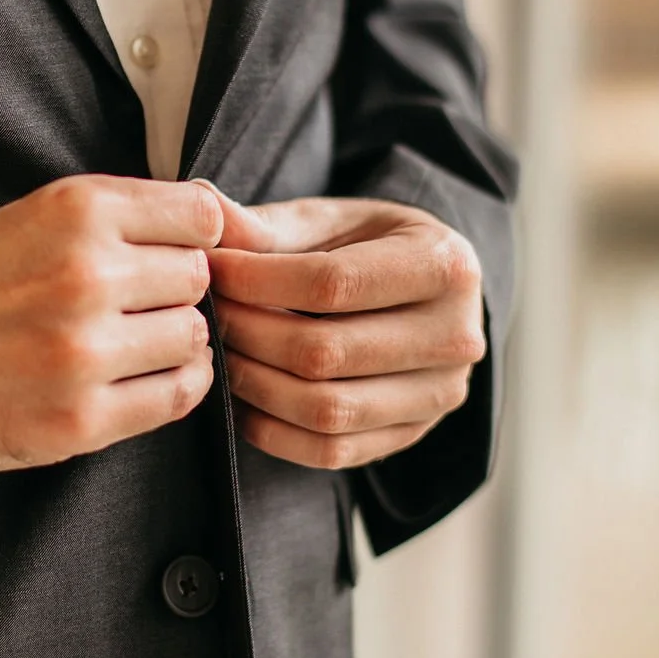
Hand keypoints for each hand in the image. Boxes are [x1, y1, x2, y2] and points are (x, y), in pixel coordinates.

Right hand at [0, 175, 222, 472]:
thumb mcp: (32, 215)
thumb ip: (115, 218)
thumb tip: (207, 229)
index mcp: (76, 212)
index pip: (202, 216)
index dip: (195, 238)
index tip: (176, 253)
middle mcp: (86, 275)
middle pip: (200, 279)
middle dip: (176, 291)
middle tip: (140, 305)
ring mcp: (85, 352)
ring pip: (193, 337)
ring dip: (173, 342)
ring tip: (133, 344)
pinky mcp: (79, 421)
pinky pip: (176, 396)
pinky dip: (174, 387)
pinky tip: (143, 379)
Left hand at [203, 191, 484, 468]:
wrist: (423, 293)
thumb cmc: (368, 246)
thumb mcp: (328, 221)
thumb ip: (266, 224)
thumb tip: (202, 206)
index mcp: (444, 264)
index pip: (332, 283)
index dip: (257, 281)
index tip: (212, 273)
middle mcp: (456, 335)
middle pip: (326, 352)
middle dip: (248, 334)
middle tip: (207, 316)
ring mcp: (440, 394)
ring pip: (326, 410)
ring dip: (255, 385)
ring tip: (221, 354)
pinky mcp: (414, 435)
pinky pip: (331, 451)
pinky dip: (273, 431)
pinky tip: (244, 399)